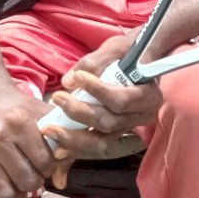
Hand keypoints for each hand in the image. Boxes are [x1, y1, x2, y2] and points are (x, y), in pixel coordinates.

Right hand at [0, 92, 56, 197]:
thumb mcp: (47, 117)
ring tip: (22, 186)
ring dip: (19, 196)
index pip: (44, 161)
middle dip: (36, 183)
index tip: (48, 164)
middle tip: (36, 175)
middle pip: (25, 181)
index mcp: (19, 121)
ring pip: (5, 194)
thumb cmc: (24, 113)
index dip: (51, 168)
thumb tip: (61, 181)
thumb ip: (63, 143)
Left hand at [41, 34, 162, 175]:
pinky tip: (57, 148)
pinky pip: (96, 144)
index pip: (121, 100)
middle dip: (79, 113)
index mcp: (149, 96)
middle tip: (56, 98)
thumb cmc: (130, 51)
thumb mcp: (116, 48)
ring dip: (73, 136)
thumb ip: (93, 62)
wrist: (141, 61)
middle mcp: (141, 117)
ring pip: (101, 140)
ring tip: (49, 129)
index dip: (98, 91)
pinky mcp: (115, 133)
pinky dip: (76, 146)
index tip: (78, 77)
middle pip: (109, 123)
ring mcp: (128, 127)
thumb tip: (68, 82)